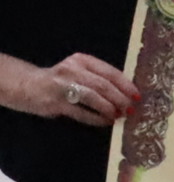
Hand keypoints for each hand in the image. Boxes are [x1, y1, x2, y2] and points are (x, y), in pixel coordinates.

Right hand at [4, 53, 134, 125]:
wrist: (28, 85)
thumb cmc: (61, 80)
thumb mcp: (79, 71)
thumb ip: (99, 77)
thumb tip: (127, 93)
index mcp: (82, 60)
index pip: (110, 72)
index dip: (126, 85)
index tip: (137, 96)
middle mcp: (72, 70)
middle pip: (102, 85)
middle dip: (120, 99)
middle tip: (130, 109)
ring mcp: (62, 86)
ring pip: (92, 98)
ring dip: (109, 109)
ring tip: (118, 116)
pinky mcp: (55, 102)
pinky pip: (81, 112)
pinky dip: (96, 118)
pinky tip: (104, 121)